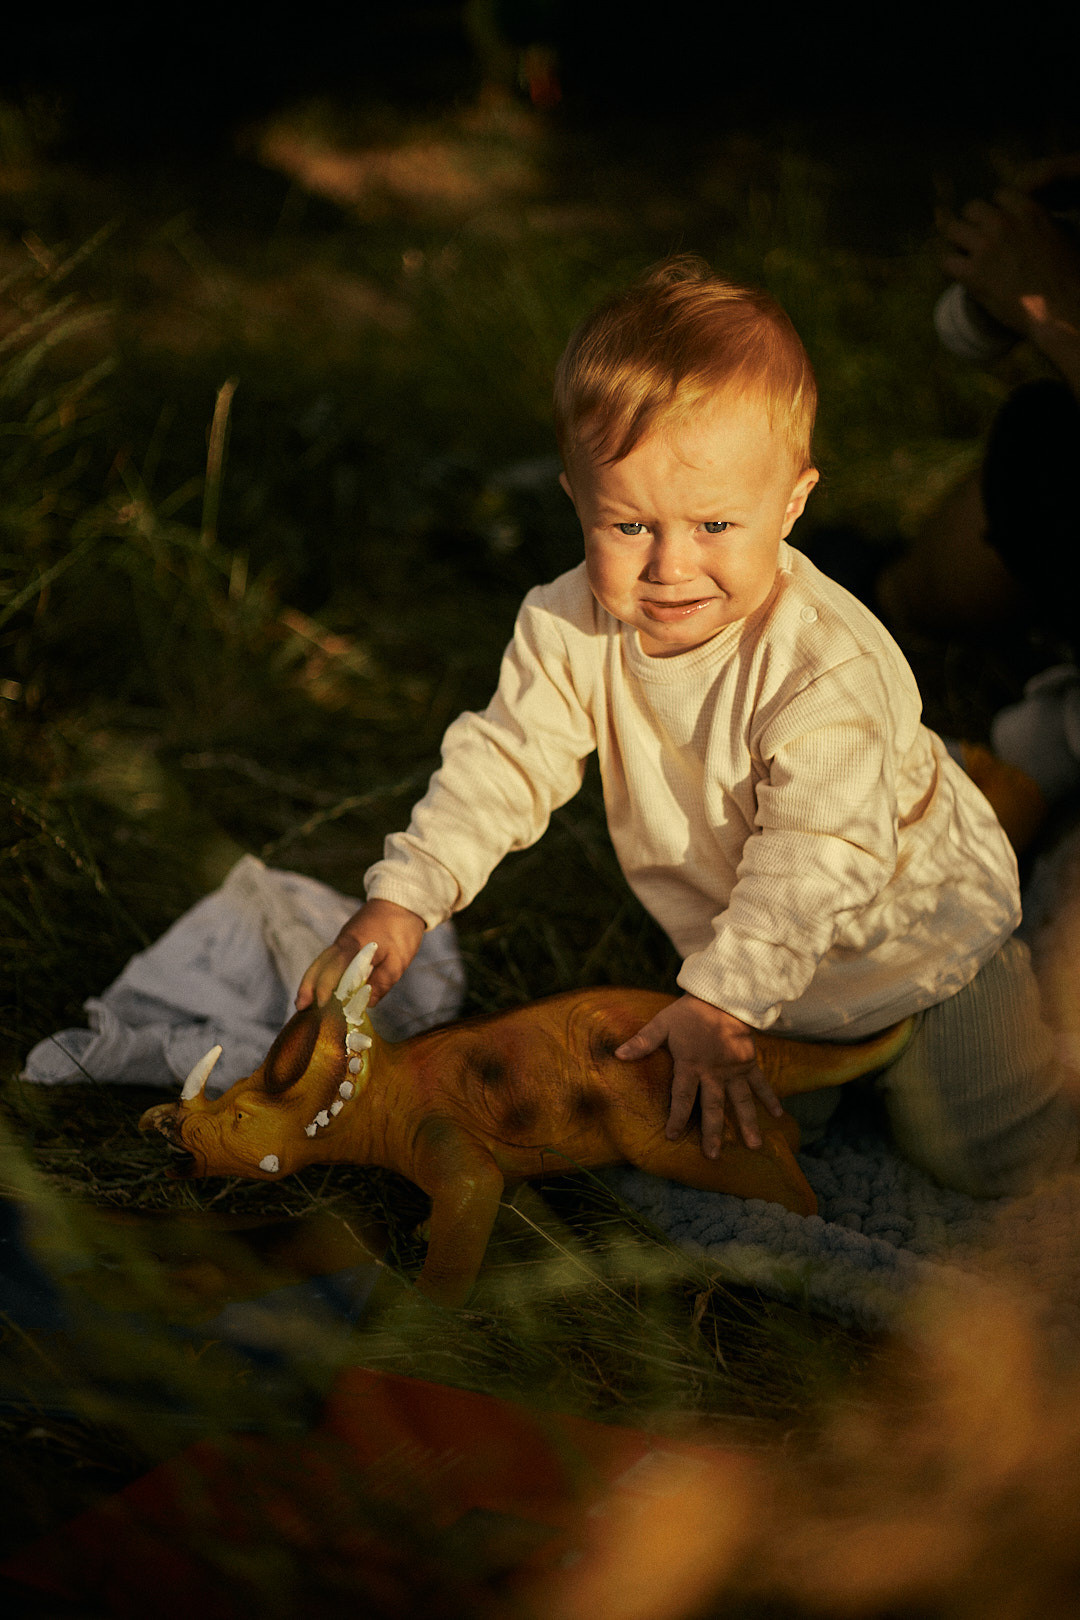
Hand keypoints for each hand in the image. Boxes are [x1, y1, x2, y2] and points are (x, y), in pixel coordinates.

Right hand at [295, 898, 425, 1009]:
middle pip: (320, 964)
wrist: (401, 899)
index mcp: (356, 945)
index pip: (335, 967)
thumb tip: (368, 1003)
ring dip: (312, 980)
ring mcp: (343, 940)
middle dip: (308, 985)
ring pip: (322, 961)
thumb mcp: (399, 960)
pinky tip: (323, 987)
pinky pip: (330, 959)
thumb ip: (383, 982)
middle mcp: (344, 942)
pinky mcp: (347, 940)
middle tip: (300, 1006)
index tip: (321, 1003)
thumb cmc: (402, 929)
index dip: (326, 986)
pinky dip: (322, 973)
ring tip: (304, 1001)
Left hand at [614, 994, 783, 1156]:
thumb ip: (642, 1042)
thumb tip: (617, 1055)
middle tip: (713, 1156)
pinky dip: (770, 1098)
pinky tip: (779, 1115)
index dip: (676, 1117)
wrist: (723, 996)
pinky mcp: (748, 1062)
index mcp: (690, 1065)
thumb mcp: (662, 1024)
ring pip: (740, 1101)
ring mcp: (733, 1069)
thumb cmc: (690, 1011)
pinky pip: (760, 1083)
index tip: (672, 1137)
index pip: (681, 1097)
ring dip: (747, 1124)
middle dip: (712, 1133)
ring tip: (753, 1146)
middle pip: (712, 1107)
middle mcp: (713, 1073)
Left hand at [937, 181, 1079, 367]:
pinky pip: (945, 261)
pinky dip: (948, 269)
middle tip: (975, 244)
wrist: (1062, 309)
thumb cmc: (1069, 277)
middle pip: (971, 209)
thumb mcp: (1062, 237)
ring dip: (956, 244)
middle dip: (972, 224)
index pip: (998, 195)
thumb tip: (1035, 225)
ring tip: (963, 259)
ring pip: (952, 230)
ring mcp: (986, 247)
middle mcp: (1005, 223)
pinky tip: (957, 277)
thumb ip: (1041, 224)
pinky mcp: (974, 274)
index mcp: (1029, 211)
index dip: (994, 212)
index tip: (995, 227)